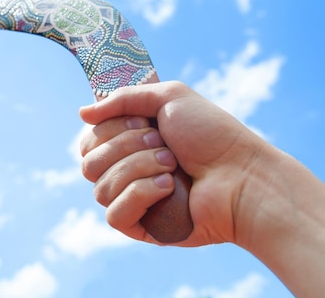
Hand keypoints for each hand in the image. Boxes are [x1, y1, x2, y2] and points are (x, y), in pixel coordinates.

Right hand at [79, 81, 272, 245]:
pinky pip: (114, 215)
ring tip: (173, 166)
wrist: (243, 176)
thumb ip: (123, 98)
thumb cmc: (213, 135)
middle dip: (127, 147)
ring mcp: (133, 199)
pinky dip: (140, 195)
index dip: (110, 129)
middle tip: (165, 144)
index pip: (88, 139)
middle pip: (88, 162)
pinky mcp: (142, 227)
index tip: (144, 123)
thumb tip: (81, 113)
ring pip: (100, 187)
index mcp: (131, 142)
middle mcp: (127, 170)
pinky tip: (168, 189)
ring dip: (140, 168)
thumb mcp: (169, 97)